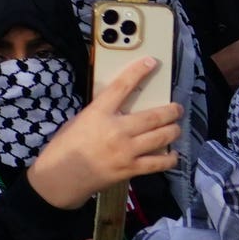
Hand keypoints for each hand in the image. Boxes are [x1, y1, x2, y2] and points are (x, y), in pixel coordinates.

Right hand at [24, 58, 183, 209]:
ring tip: (176, 128)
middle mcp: (116, 130)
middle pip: (153, 116)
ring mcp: (126, 151)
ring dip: (173, 130)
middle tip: (177, 108)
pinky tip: (174, 155)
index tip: (151, 62)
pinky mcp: (132, 169)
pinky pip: (159, 163)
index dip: (138, 72)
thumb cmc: (65, 146)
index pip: (122, 87)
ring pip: (161, 137)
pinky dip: (170, 158)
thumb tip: (120, 109)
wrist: (61, 176)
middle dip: (171, 111)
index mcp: (99, 114)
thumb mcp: (79, 121)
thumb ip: (100, 113)